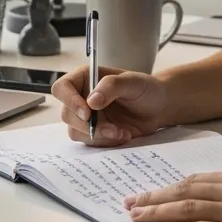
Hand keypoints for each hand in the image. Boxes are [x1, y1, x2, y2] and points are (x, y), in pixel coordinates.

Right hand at [52, 65, 172, 146]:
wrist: (158, 108)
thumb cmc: (146, 88)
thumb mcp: (133, 82)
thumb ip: (112, 86)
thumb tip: (91, 101)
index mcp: (85, 78)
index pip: (62, 88)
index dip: (69, 101)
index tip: (87, 112)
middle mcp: (81, 98)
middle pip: (66, 114)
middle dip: (88, 125)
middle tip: (111, 128)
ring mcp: (87, 117)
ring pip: (76, 131)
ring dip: (99, 136)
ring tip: (122, 132)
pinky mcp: (95, 132)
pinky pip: (90, 142)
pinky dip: (106, 142)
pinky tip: (123, 135)